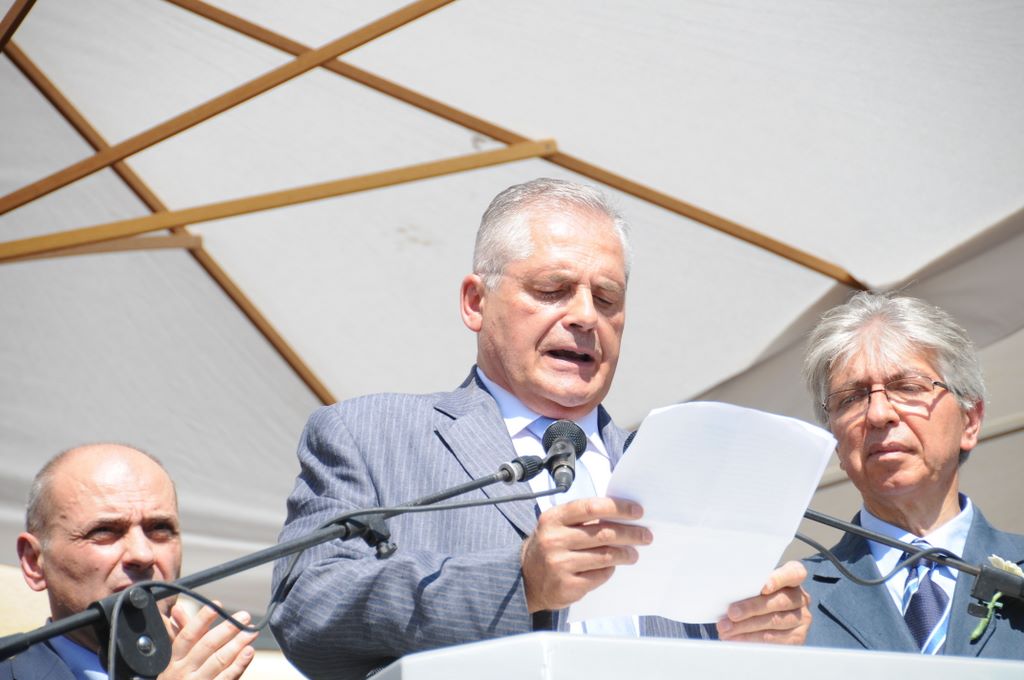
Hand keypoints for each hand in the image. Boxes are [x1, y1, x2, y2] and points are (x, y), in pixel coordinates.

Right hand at [158, 602, 257, 678]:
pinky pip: (226, 677)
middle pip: (207, 646)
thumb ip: (183, 634)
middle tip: (244, 616)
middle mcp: (184, 671)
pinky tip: (249, 652)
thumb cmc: (180, 679)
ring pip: (219, 660)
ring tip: (251, 631)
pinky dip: (239, 664)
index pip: (188, 636)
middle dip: (227, 629)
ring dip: (237, 643)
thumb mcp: (177, 659)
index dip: (202, 620)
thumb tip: (178, 608)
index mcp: (175, 659)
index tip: (217, 606)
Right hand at [520, 497, 650, 612]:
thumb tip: (621, 515)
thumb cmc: (548, 547)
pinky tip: (612, 567)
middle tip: (645, 535)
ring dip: (626, 554)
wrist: (524, 577)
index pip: (591, 507)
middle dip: (630, 533)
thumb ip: (583, 518)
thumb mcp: (557, 525)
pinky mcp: (567, 586)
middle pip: (603, 533)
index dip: (618, 508)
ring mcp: (560, 564)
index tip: (637, 511)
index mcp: (553, 518)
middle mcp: (555, 540)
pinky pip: (599, 575)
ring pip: (605, 556)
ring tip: (633, 553)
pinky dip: (610, 570)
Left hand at [716, 560, 810, 643]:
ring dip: (747, 626)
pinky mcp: (797, 636)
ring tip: (727, 628)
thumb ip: (747, 585)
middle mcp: (800, 597)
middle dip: (752, 607)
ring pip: (775, 621)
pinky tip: (737, 638)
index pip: (793, 573)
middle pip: (779, 601)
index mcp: (792, 577)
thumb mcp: (753, 585)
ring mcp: (801, 618)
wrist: (761, 616)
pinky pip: (774, 639)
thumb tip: (728, 591)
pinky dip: (752, 639)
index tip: (763, 586)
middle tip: (732, 613)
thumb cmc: (754, 594)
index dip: (780, 579)